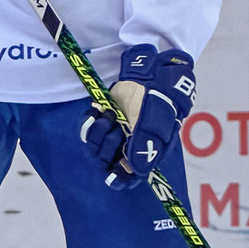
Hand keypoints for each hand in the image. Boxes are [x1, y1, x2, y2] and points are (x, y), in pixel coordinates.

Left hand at [81, 46, 194, 188]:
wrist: (151, 70)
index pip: (130, 176)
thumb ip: (147, 143)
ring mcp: (115, 132)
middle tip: (116, 128)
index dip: (119, 176)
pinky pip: (87, 130)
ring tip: (109, 115)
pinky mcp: (103, 119)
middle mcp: (131, 145)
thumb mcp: (158, 119)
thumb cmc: (161, 96)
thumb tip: (137, 171)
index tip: (111, 172)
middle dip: (108, 146)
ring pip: (96, 148)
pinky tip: (98, 112)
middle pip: (108, 161)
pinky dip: (89, 123)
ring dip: (98, 133)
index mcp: (149, 151)